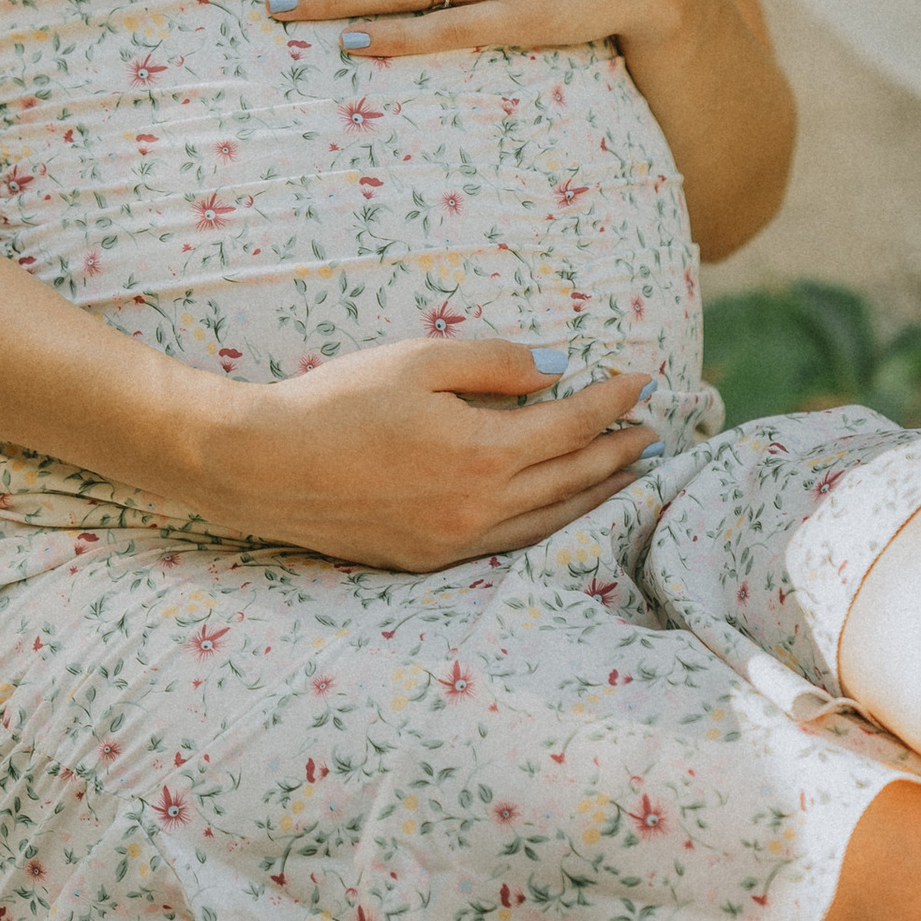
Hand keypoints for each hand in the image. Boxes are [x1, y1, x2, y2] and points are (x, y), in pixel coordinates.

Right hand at [188, 337, 653, 566]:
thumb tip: (558, 368)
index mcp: (482, 452)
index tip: (643, 380)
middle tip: (655, 431)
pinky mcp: (431, 559)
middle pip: (573, 479)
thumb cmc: (337, 401)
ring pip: (552, 521)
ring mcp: (457, 540)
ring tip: (630, 475)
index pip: (572, 426)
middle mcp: (480, 507)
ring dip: (598, 495)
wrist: (265, 466)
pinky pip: (513, 543)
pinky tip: (562, 510)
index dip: (613, 401)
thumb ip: (496, 363)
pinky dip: (553, 523)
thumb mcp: (418, 361)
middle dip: (620, 453)